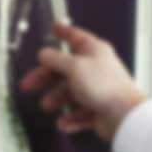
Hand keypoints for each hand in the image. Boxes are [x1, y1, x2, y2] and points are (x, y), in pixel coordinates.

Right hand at [19, 22, 145, 145]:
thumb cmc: (103, 86)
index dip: (64, 32)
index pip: (76, 37)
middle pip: (65, 69)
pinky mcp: (99, 110)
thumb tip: (43, 54)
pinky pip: (80, 114)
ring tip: (47, 106)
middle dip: (46, 77)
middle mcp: (95, 69)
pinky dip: (71, 119)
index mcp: (93, 52)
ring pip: (71, 93)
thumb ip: (56, 59)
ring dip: (57, 99)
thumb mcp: (74, 67)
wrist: (123, 115)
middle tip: (28, 84)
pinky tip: (63, 123)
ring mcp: (97, 90)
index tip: (54, 28)